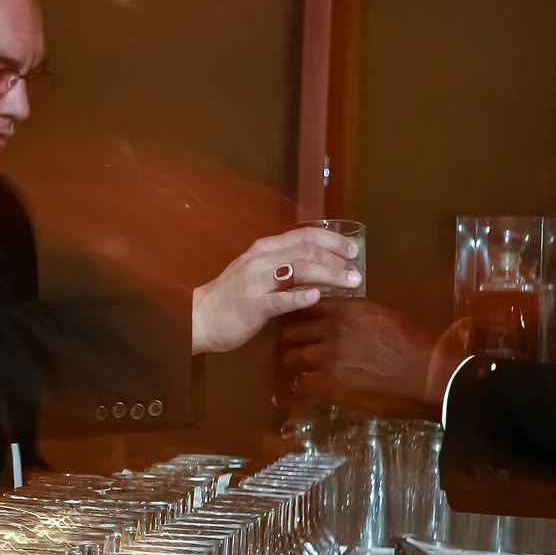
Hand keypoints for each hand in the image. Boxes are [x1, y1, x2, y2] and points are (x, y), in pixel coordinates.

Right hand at [190, 228, 360, 355]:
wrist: (198, 318)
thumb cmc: (230, 297)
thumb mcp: (256, 273)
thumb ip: (283, 267)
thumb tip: (318, 267)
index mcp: (263, 249)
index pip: (303, 236)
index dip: (332, 240)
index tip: (352, 249)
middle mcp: (261, 261)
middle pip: (306, 252)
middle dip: (336, 259)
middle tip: (356, 270)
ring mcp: (256, 283)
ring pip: (298, 270)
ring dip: (328, 275)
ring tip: (349, 283)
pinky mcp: (253, 306)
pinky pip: (281, 300)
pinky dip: (300, 297)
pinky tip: (317, 298)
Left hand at [279, 300, 441, 413]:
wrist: (430, 377)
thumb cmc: (417, 347)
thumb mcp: (386, 317)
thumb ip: (357, 314)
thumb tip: (341, 316)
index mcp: (350, 308)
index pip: (307, 306)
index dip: (298, 317)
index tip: (296, 326)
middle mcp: (334, 328)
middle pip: (291, 330)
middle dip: (290, 342)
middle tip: (292, 351)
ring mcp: (329, 355)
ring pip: (290, 356)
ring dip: (289, 366)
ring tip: (292, 373)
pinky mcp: (330, 382)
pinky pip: (298, 385)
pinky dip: (293, 392)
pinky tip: (290, 396)